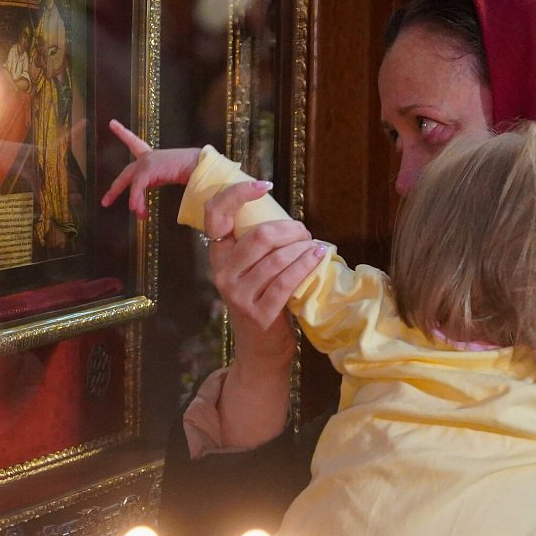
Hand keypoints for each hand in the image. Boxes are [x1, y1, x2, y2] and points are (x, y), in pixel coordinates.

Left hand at [99, 120, 201, 217]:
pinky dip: (137, 199)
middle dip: (115, 189)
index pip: (134, 142)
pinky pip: (138, 187)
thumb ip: (154, 182)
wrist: (198, 167)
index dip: (122, 132)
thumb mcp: (166, 175)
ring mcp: (146, 162)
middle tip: (105, 201)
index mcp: (151, 156)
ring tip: (136, 213)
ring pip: (132, 183)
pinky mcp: (148, 169)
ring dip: (134, 200)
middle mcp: (147, 157)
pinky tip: (138, 210)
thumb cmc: (188, 170)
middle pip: (126, 173)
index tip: (112, 123)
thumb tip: (146, 198)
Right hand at [202, 181, 323, 341]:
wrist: (262, 351)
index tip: (264, 184)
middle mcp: (222, 274)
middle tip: (305, 232)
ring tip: (316, 247)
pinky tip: (319, 257)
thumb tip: (289, 216)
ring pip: (276, 259)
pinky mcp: (258, 314)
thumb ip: (259, 245)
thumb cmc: (264, 302)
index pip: (215, 214)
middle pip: (258, 236)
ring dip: (303, 248)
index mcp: (219, 256)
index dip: (237, 193)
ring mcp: (238, 296)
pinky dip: (306, 266)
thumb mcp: (252, 271)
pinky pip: (286, 282)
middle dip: (289, 229)